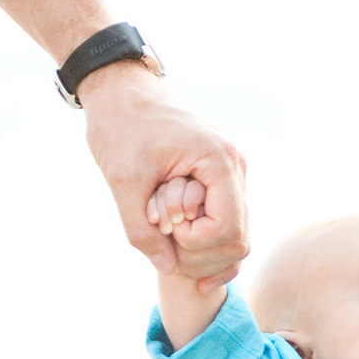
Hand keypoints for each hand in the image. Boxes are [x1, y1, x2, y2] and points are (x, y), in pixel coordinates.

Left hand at [83, 64, 248, 289]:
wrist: (121, 89)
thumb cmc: (120, 126)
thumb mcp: (123, 181)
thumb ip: (142, 230)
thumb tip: (168, 269)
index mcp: (219, 160)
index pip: (228, 230)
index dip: (195, 244)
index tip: (163, 226)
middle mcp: (234, 167)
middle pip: (238, 240)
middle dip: (200, 254)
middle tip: (161, 240)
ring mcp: (230, 174)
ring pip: (236, 237)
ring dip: (201, 250)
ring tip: (164, 237)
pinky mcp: (220, 181)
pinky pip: (226, 224)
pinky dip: (209, 247)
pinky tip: (186, 264)